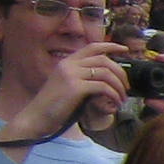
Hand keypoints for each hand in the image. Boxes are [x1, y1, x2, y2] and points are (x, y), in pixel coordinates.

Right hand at [0, 40, 124, 143]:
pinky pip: (103, 87)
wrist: (37, 117)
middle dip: (121, 73)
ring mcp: (71, 75)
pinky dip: (113, 95)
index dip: (111, 46)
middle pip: (104, 60)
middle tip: (127, 88)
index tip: (125, 49)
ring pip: (106, 73)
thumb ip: (85, 79)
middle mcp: (68, 65)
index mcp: (67, 62)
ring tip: (122, 99)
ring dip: (119, 87)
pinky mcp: (74, 87)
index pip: (92, 47)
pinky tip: (115, 104)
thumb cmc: (55, 106)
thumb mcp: (70, 87)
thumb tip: (109, 80)